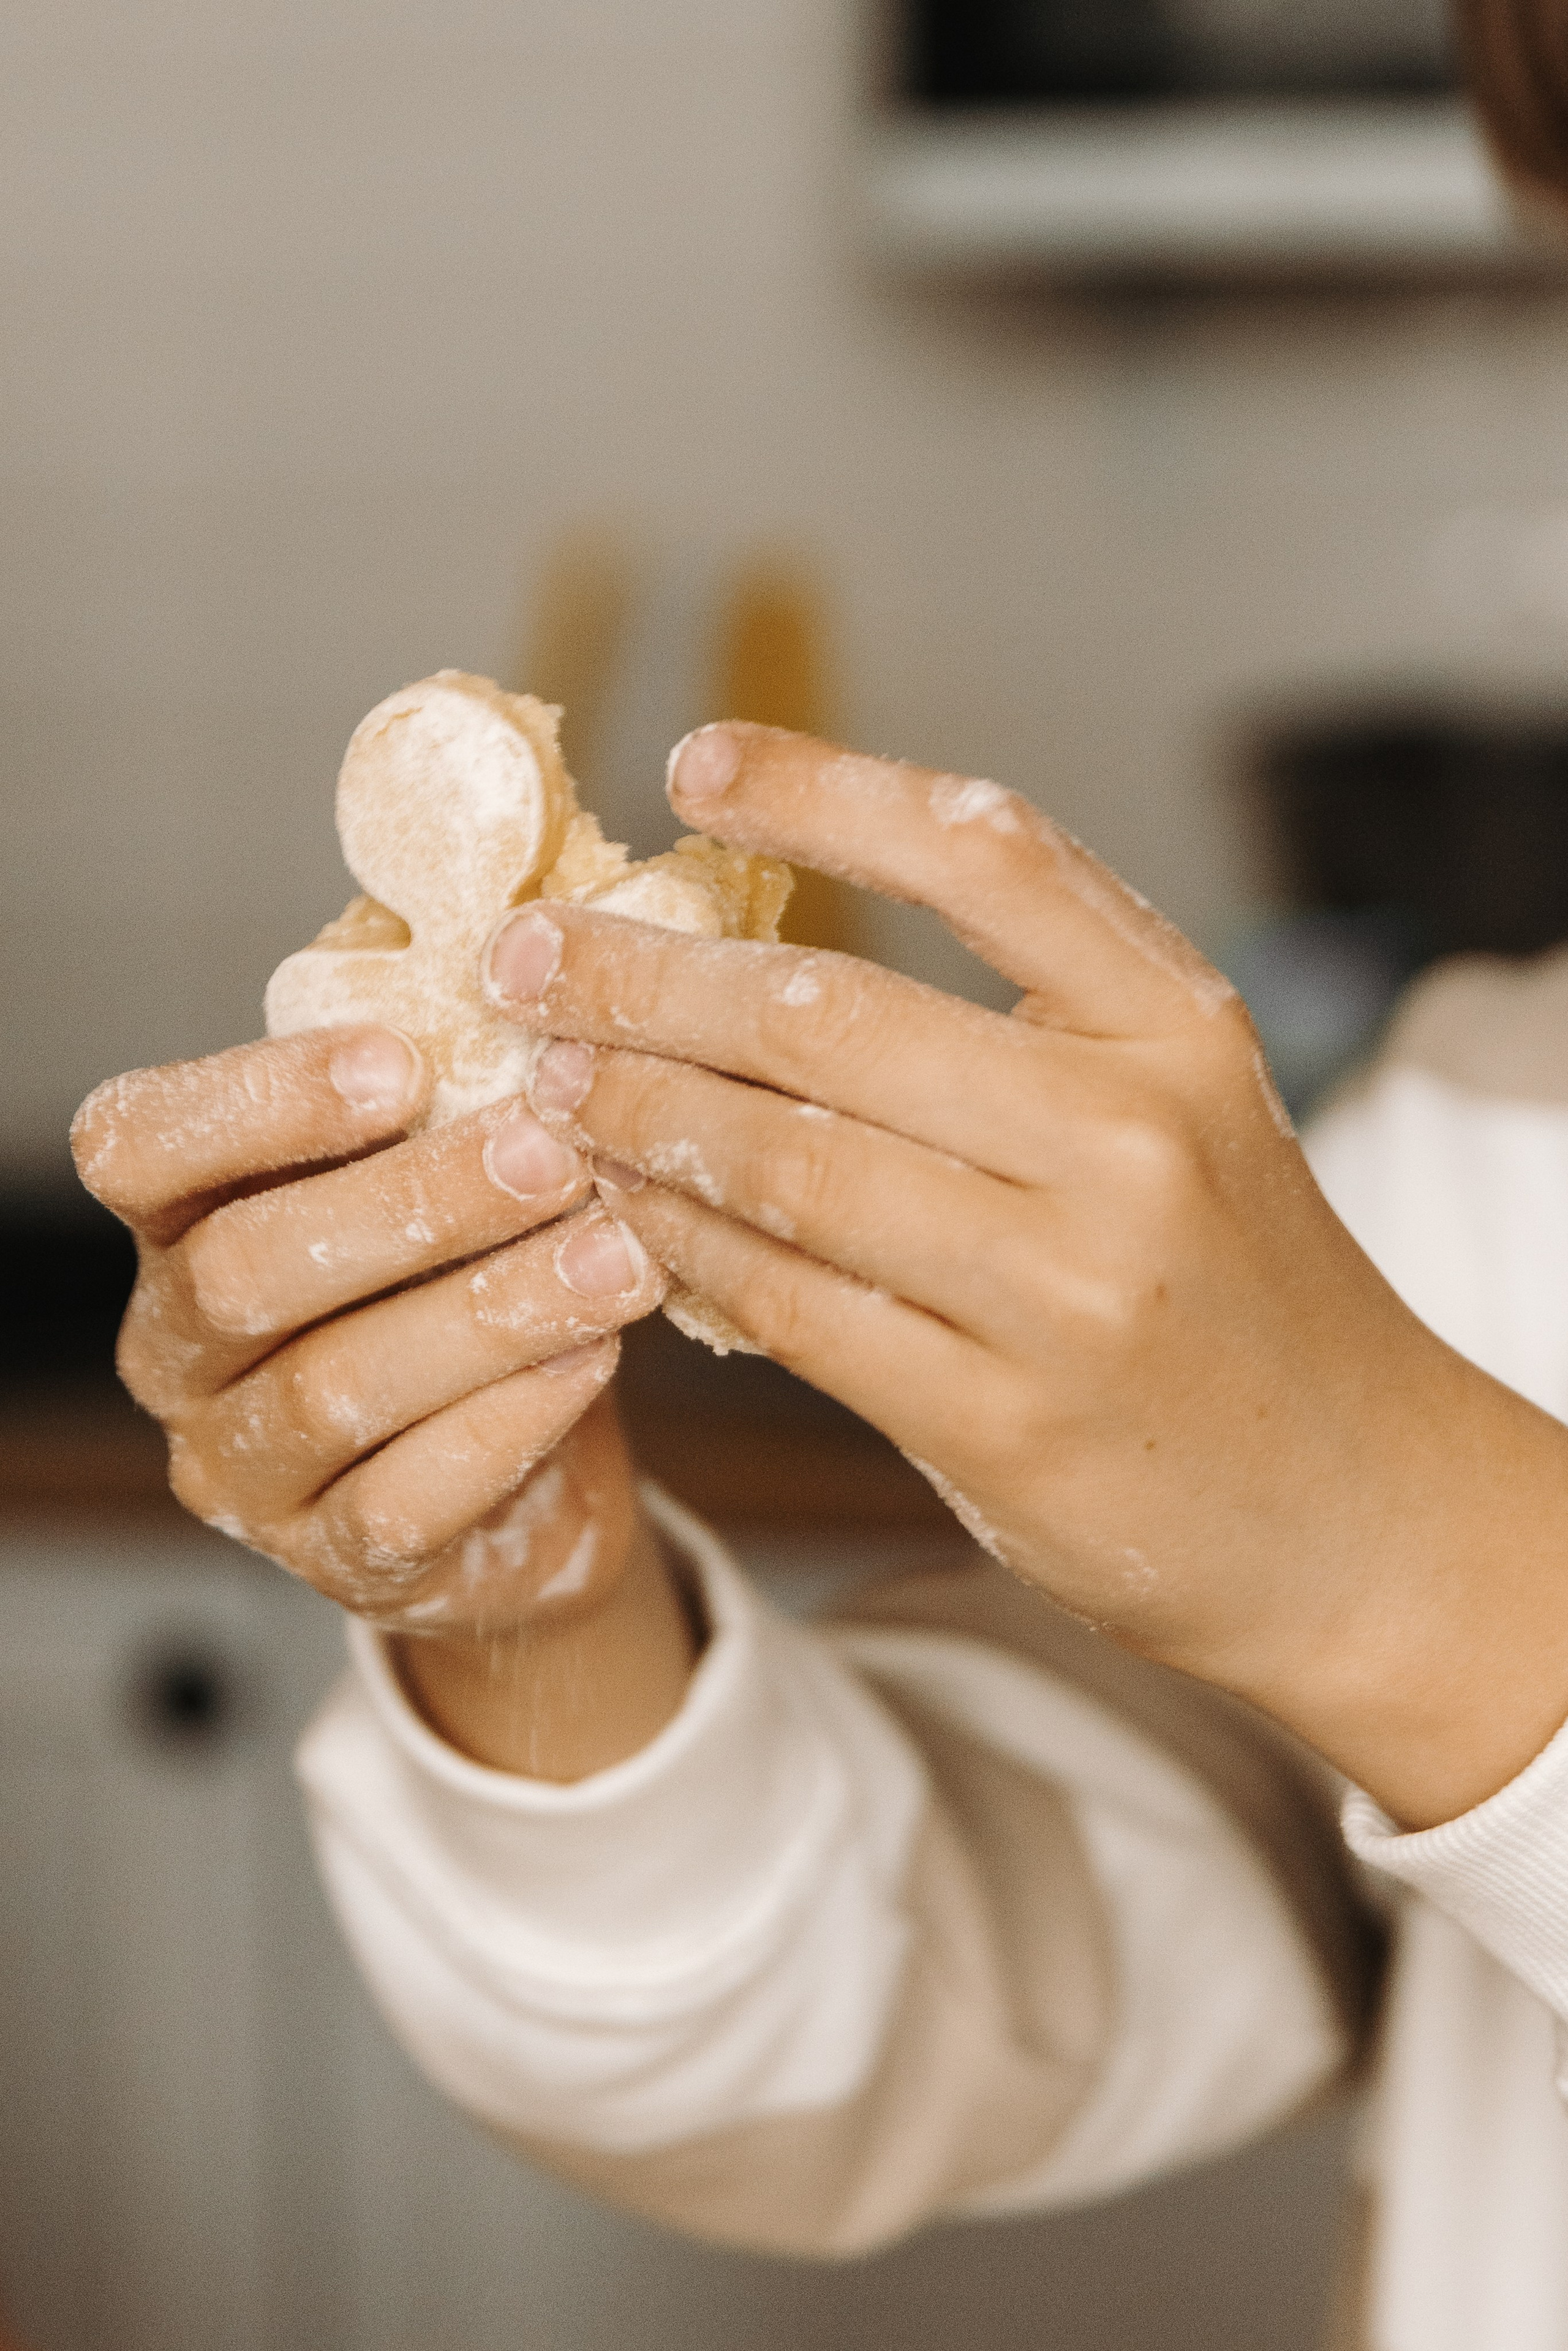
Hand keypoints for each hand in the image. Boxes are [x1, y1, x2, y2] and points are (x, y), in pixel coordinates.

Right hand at [72, 1027, 696, 1776]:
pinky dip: (507, 1423)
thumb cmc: (469, 1280)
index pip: (135, 1147)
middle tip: (547, 1154)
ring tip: (611, 1259)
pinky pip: (406, 1498)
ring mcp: (244, 1466)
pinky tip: (591, 1360)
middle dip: (409, 1204)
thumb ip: (442, 1087)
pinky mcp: (335, 1560)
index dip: (256, 1101)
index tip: (402, 1063)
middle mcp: (178, 1347)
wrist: (529, 1477)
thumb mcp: (441, 1171)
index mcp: (177, 1221)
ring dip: (487, 1312)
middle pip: (247, 1269)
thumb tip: (531, 961)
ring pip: (335, 1387)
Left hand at [483, 723, 1567, 1826]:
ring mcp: (1066, 1288)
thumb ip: (1020, 1030)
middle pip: (835, 1012)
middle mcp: (1131, 1138)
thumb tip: (762, 967)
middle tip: (532, 957)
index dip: (824, 790)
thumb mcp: (1183, 1114)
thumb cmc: (1232, 1288)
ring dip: (638, 1114)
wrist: (1353, 1508)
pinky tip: (617, 1217)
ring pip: (786, 1163)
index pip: (986, 849)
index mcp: (1177, 1027)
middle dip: (649, 979)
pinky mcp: (1001, 1422)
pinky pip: (788, 1306)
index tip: (692, 764)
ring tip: (548, 1081)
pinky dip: (680, 1251)